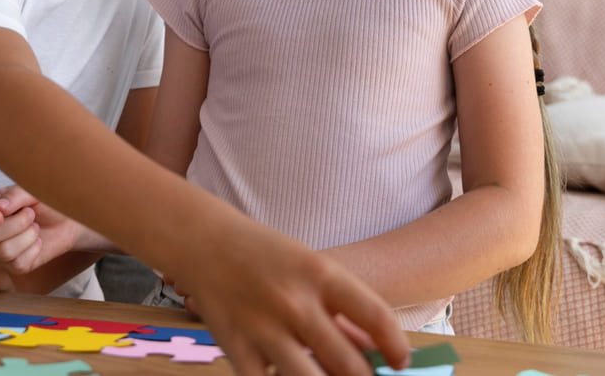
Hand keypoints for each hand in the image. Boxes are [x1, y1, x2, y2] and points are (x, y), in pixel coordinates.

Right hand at [0, 186, 87, 274]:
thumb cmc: (47, 200)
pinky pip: (18, 263)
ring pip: (3, 250)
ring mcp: (0, 250)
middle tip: (31, 213)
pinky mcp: (15, 265)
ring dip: (27, 234)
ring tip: (35, 225)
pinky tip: (38, 240)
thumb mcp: (31, 191)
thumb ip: (13, 197)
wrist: (68, 219)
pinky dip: (34, 248)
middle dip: (16, 223)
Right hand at [167, 219, 410, 375]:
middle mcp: (295, 302)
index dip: (396, 346)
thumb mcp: (310, 268)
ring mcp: (264, 328)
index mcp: (320, 274)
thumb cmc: (264, 254)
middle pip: (349, 364)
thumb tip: (373, 352)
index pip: (376, 316)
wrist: (203, 242)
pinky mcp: (236, 347)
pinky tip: (288, 373)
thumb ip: (341, 310)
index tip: (400, 362)